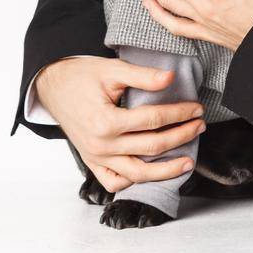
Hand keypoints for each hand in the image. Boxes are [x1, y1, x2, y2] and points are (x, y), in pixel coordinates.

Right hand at [33, 56, 205, 192]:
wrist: (53, 86)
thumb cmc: (82, 77)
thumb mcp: (112, 70)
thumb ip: (142, 76)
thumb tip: (171, 78)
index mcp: (106, 122)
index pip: (153, 121)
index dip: (179, 114)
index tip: (197, 108)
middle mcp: (101, 146)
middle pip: (151, 147)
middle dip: (181, 137)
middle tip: (199, 126)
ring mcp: (96, 158)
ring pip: (137, 174)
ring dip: (166, 170)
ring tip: (188, 162)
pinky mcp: (92, 163)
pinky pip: (114, 182)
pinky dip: (133, 182)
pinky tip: (152, 175)